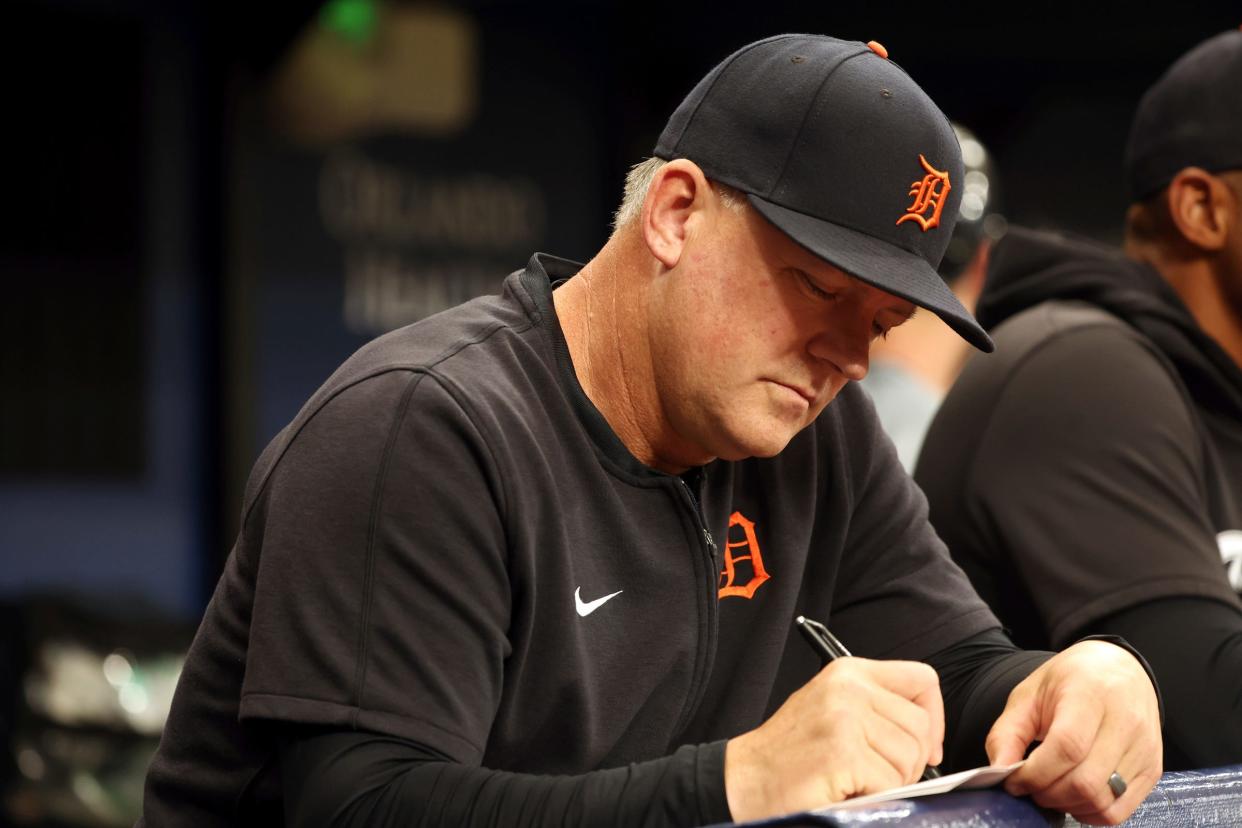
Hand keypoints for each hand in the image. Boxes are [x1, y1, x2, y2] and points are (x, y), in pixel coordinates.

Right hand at [725, 657, 942, 820]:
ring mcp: (845, 718)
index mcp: (848, 672)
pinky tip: (844, 789)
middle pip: (921, 727)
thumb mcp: (833, 709)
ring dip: (890, 781)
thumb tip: (930, 734)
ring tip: (854, 780)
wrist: (745, 779)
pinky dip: (873, 796)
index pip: (922, 679)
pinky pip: (890, 783)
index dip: (934, 717)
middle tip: (876, 773)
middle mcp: (848, 688)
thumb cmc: (791, 753)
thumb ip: (877, 706)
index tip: (925, 744)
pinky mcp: (843, 753)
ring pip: (911, 758)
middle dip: (910, 761)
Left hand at [986, 640, 1161, 824]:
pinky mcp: (1153, 770)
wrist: (1119, 669)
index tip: (1014, 780)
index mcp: (1090, 695)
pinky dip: (1091, 813)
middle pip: (1085, 782)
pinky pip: (1120, 810)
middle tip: (1030, 787)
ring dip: (1067, 805)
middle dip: (1047, 794)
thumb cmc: (1070, 681)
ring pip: (1103, 801)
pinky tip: (1074, 796)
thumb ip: (1007, 733)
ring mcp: (1144, 749)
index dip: (1035, 773)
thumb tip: (998, 771)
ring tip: (1050, 789)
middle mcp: (1126, 722)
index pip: (1067, 747)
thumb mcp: (1029, 694)